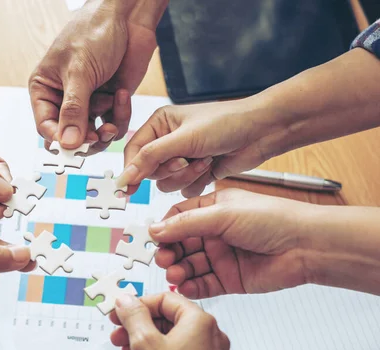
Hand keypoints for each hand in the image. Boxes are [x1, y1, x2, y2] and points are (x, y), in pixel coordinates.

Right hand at [29, 0, 166, 152]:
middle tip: (98, 134)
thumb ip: (74, 110)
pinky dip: (120, 113)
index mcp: (45, 89)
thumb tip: (67, 143)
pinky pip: (114, 123)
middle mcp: (64, 99)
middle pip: (71, 136)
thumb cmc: (93, 33)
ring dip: (105, 125)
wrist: (126, 18)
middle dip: (86, 136)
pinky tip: (121, 92)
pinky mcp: (110, 103)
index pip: (46, 126)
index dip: (59, 139)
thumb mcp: (79, 72)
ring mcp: (89, 102)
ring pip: (94, 135)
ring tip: (111, 102)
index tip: (75, 146)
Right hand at [110, 292, 230, 349]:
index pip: (165, 299)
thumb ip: (133, 316)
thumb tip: (126, 300)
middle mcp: (210, 336)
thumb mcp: (144, 344)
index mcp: (199, 321)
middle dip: (138, 327)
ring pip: (171, 340)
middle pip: (168, 320)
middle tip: (119, 334)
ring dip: (144, 344)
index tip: (122, 312)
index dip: (139, 304)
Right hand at [117, 99, 285, 196]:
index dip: (131, 170)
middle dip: (170, 169)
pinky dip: (198, 182)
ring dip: (186, 176)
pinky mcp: (198, 171)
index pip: (133, 151)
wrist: (262, 131)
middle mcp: (169, 141)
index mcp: (160, 124)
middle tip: (186, 159)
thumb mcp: (183, 139)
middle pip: (150, 170)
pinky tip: (212, 167)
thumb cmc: (226, 123)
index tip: (127, 189)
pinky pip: (185, 189)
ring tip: (205, 161)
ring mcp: (183, 157)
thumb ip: (150, 158)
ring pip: (167, 183)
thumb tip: (124, 176)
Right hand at [148, 189, 313, 298]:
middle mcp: (215, 232)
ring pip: (190, 265)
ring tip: (176, 273)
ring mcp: (221, 256)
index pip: (178, 217)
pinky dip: (192, 286)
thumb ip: (186, 223)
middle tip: (163, 259)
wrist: (306, 246)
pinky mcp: (229, 279)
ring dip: (179, 270)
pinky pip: (203, 284)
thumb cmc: (274, 220)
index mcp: (213, 209)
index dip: (164, 227)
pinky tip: (186, 286)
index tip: (153, 237)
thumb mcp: (223, 214)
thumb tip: (156, 228)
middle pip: (180, 243)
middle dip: (169, 251)